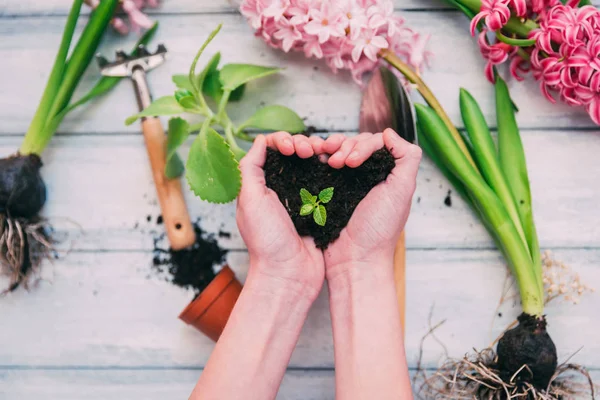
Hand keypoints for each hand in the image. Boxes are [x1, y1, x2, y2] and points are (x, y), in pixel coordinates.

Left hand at [236, 132, 325, 298]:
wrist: (289, 273)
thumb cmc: (267, 241)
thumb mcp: (250, 200)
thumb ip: (251, 167)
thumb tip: (261, 140)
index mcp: (262, 185)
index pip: (272, 150)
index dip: (283, 141)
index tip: (291, 148)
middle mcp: (282, 188)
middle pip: (295, 153)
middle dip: (303, 143)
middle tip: (309, 151)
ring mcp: (304, 197)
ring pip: (313, 163)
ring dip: (320, 152)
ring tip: (325, 154)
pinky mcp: (322, 207)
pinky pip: (328, 180)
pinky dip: (332, 168)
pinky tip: (336, 164)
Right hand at [322, 129, 421, 280]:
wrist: (352, 258)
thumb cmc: (378, 230)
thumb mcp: (402, 191)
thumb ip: (406, 158)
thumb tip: (390, 133)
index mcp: (388, 174)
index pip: (376, 143)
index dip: (363, 146)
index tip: (353, 163)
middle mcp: (369, 176)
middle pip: (357, 143)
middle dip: (347, 147)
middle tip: (339, 164)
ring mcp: (347, 182)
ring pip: (340, 150)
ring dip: (332, 149)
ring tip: (327, 161)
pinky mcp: (329, 190)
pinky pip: (324, 164)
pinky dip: (320, 157)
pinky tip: (316, 160)